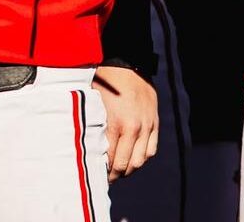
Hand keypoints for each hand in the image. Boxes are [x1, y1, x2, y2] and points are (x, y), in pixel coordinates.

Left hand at [93, 64, 158, 180]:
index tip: (97, 175)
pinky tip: (133, 159)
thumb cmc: (104, 83)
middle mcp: (134, 128)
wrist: (126, 64)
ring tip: (120, 170)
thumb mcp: (94, 104)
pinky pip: (151, 149)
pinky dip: (142, 158)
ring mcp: (146, 126)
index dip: (104, 171)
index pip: (111, 159)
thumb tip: (88, 148)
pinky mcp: (154, 123)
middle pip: (126, 164)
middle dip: (116, 174)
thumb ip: (94, 126)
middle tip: (107, 178)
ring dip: (130, 169)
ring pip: (140, 160)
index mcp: (116, 124)